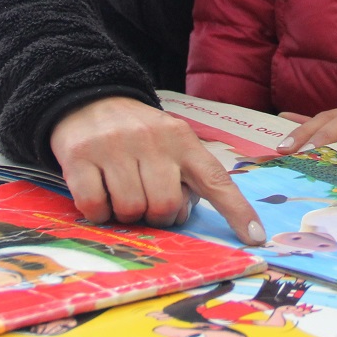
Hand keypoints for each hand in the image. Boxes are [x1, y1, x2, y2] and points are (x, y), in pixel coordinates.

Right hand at [48, 96, 264, 244]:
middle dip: (155, 215)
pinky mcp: (81, 155)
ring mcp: (115, 146)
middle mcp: (152, 140)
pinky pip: (95, 206)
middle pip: (165, 206)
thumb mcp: (169, 144)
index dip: (237, 211)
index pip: (215, 179)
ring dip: (125, 214)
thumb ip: (183, 177)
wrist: (88, 99)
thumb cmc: (136, 134)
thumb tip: (179, 217)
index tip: (256, 238)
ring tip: (120, 193)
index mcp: (182, 139)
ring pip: (131, 209)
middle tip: (144, 200)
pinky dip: (97, 212)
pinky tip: (98, 193)